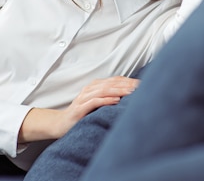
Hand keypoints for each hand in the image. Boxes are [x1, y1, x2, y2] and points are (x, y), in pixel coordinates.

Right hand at [19, 76, 139, 141]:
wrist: (61, 124)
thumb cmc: (82, 114)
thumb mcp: (97, 103)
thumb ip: (110, 97)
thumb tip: (130, 96)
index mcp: (95, 86)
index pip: (115, 80)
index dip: (129, 81)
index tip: (142, 84)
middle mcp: (89, 89)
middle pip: (111, 83)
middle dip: (127, 84)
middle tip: (141, 87)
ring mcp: (83, 98)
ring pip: (104, 90)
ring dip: (119, 90)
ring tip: (132, 91)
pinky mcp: (79, 108)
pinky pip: (94, 101)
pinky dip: (106, 100)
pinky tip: (116, 100)